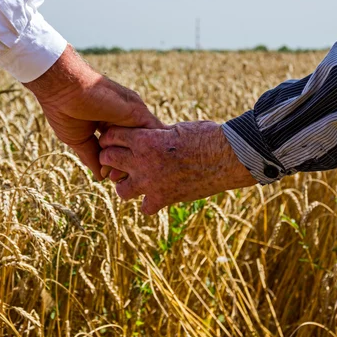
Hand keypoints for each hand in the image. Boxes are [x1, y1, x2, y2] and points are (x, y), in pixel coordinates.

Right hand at [25, 45, 162, 179]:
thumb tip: (101, 176)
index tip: (113, 179)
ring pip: (145, 141)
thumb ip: (92, 156)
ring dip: (142, 159)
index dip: (119, 163)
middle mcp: (122, 117)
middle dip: (133, 164)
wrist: (63, 87)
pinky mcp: (137, 111)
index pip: (120, 145)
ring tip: (137, 176)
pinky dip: (152, 148)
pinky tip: (151, 162)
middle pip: (135, 144)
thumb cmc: (65, 110)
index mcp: (108, 121)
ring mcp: (131, 113)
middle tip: (124, 182)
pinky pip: (152, 132)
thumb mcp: (80, 139)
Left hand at [99, 121, 256, 213]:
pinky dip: (149, 203)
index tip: (116, 138)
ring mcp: (152, 183)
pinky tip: (157, 194)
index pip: (111, 136)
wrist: (228, 156)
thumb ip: (154, 134)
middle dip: (112, 157)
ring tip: (137, 179)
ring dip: (126, 183)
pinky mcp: (164, 199)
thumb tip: (144, 134)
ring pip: (120, 189)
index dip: (112, 136)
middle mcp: (143, 162)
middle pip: (108, 159)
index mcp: (145, 140)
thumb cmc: (205, 136)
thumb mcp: (175, 128)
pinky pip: (145, 208)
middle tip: (121, 158)